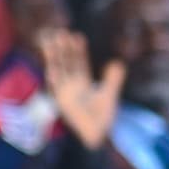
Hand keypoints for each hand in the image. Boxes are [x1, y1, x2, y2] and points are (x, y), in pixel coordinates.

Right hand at [36, 27, 123, 153]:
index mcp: (83, 83)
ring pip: (59, 71)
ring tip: (51, 42)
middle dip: (63, 49)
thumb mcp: (109, 95)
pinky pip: (56, 89)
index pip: (79, 63)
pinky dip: (54, 79)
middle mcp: (72, 86)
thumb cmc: (103, 119)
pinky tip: (51, 69)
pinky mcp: (62, 103)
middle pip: (66, 63)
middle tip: (60, 32)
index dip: (78, 50)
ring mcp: (65, 94)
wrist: (97, 136)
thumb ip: (113, 79)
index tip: (76, 36)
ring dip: (54, 58)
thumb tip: (117, 62)